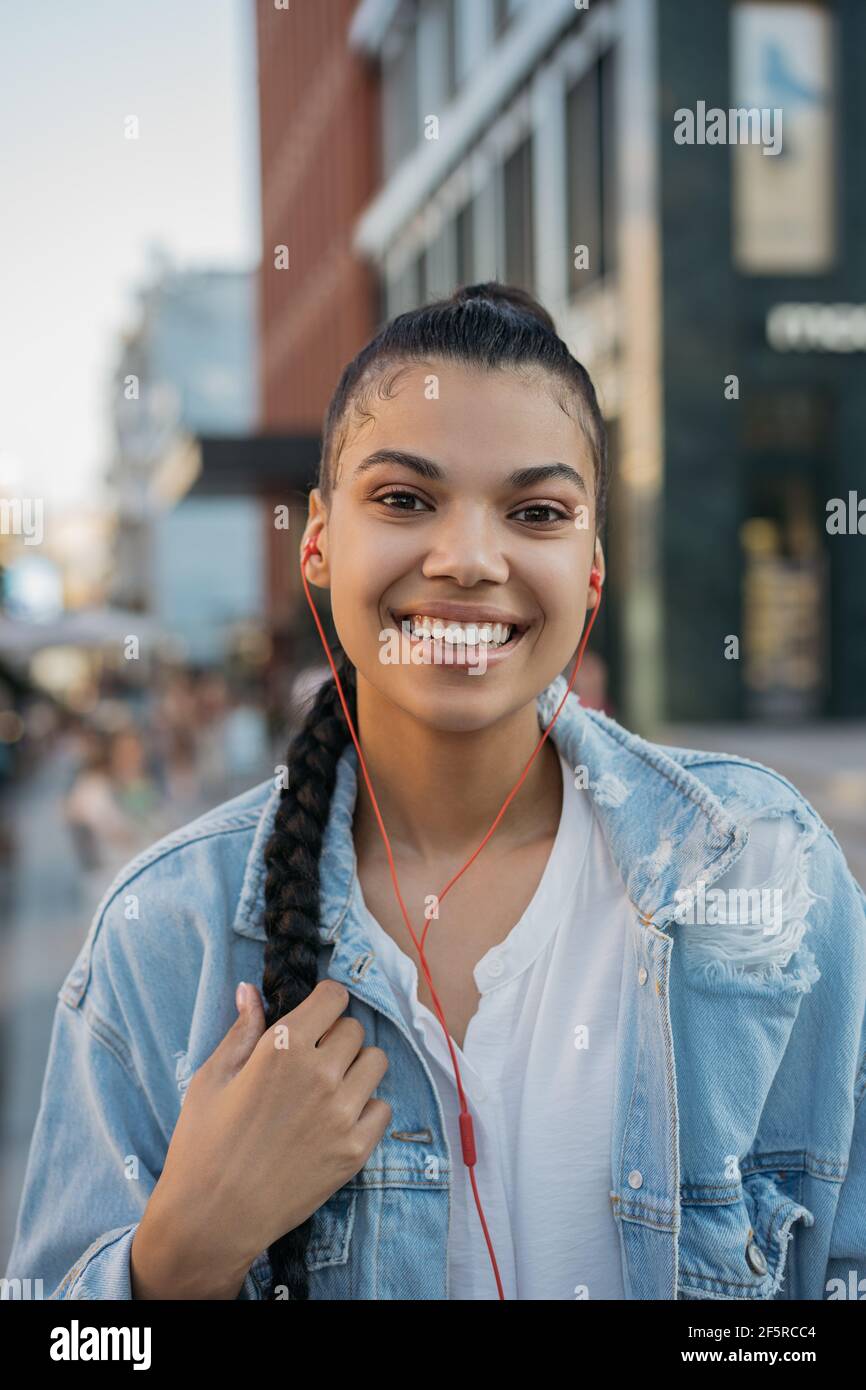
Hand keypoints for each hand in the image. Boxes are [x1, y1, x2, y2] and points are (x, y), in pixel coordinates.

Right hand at [130, 979, 390, 1298]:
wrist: (212, 1220)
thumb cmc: (202, 1145)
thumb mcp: (211, 1079)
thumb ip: (241, 1031)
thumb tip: (251, 991)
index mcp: (282, 1047)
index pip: (334, 997)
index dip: (325, 1002)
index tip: (316, 1016)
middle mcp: (320, 1073)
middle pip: (355, 1029)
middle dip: (335, 1036)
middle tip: (312, 1060)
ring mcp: (342, 1113)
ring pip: (376, 1063)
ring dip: (355, 1068)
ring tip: (328, 1088)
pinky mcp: (356, 1150)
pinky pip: (382, 1108)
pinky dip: (365, 1109)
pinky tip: (336, 1121)